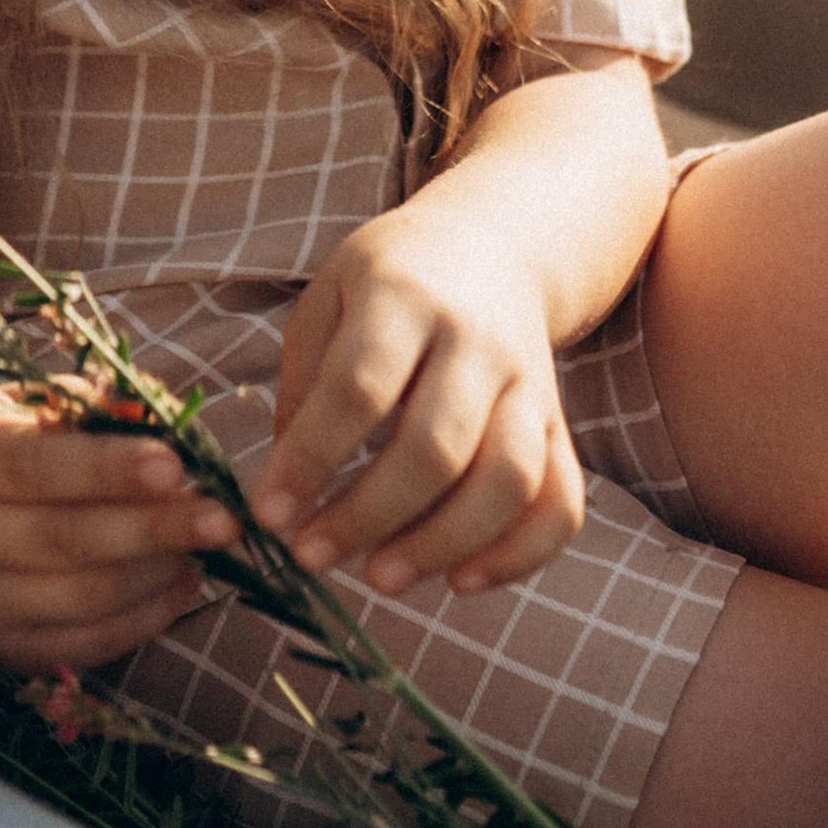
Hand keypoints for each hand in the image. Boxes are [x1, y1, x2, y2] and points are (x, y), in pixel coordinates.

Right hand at [0, 396, 237, 672]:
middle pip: (59, 539)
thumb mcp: (45, 404)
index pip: (28, 465)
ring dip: (159, 572)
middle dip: (151, 529)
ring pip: (81, 597)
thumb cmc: (23, 439)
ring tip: (206, 545)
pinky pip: (90, 644)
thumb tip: (167, 424)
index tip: (174, 465)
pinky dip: (150, 616)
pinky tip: (185, 580)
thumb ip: (100, 408)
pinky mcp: (7, 647)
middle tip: (221, 518)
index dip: (104, 468)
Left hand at [252, 208, 584, 598]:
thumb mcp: (327, 299)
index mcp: (402, 297)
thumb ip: (303, 383)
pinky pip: (560, 502)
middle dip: (368, 514)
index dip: (311, 458)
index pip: (360, 387)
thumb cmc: (389, 281)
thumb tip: (284, 484)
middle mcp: (475, 341)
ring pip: (507, 481)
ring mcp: (529, 384)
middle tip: (311, 556)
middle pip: (436, 446)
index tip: (268, 513)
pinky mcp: (559, 424)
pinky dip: (519, 555)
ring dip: (441, 543)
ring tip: (378, 577)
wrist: (492, 246)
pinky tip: (460, 582)